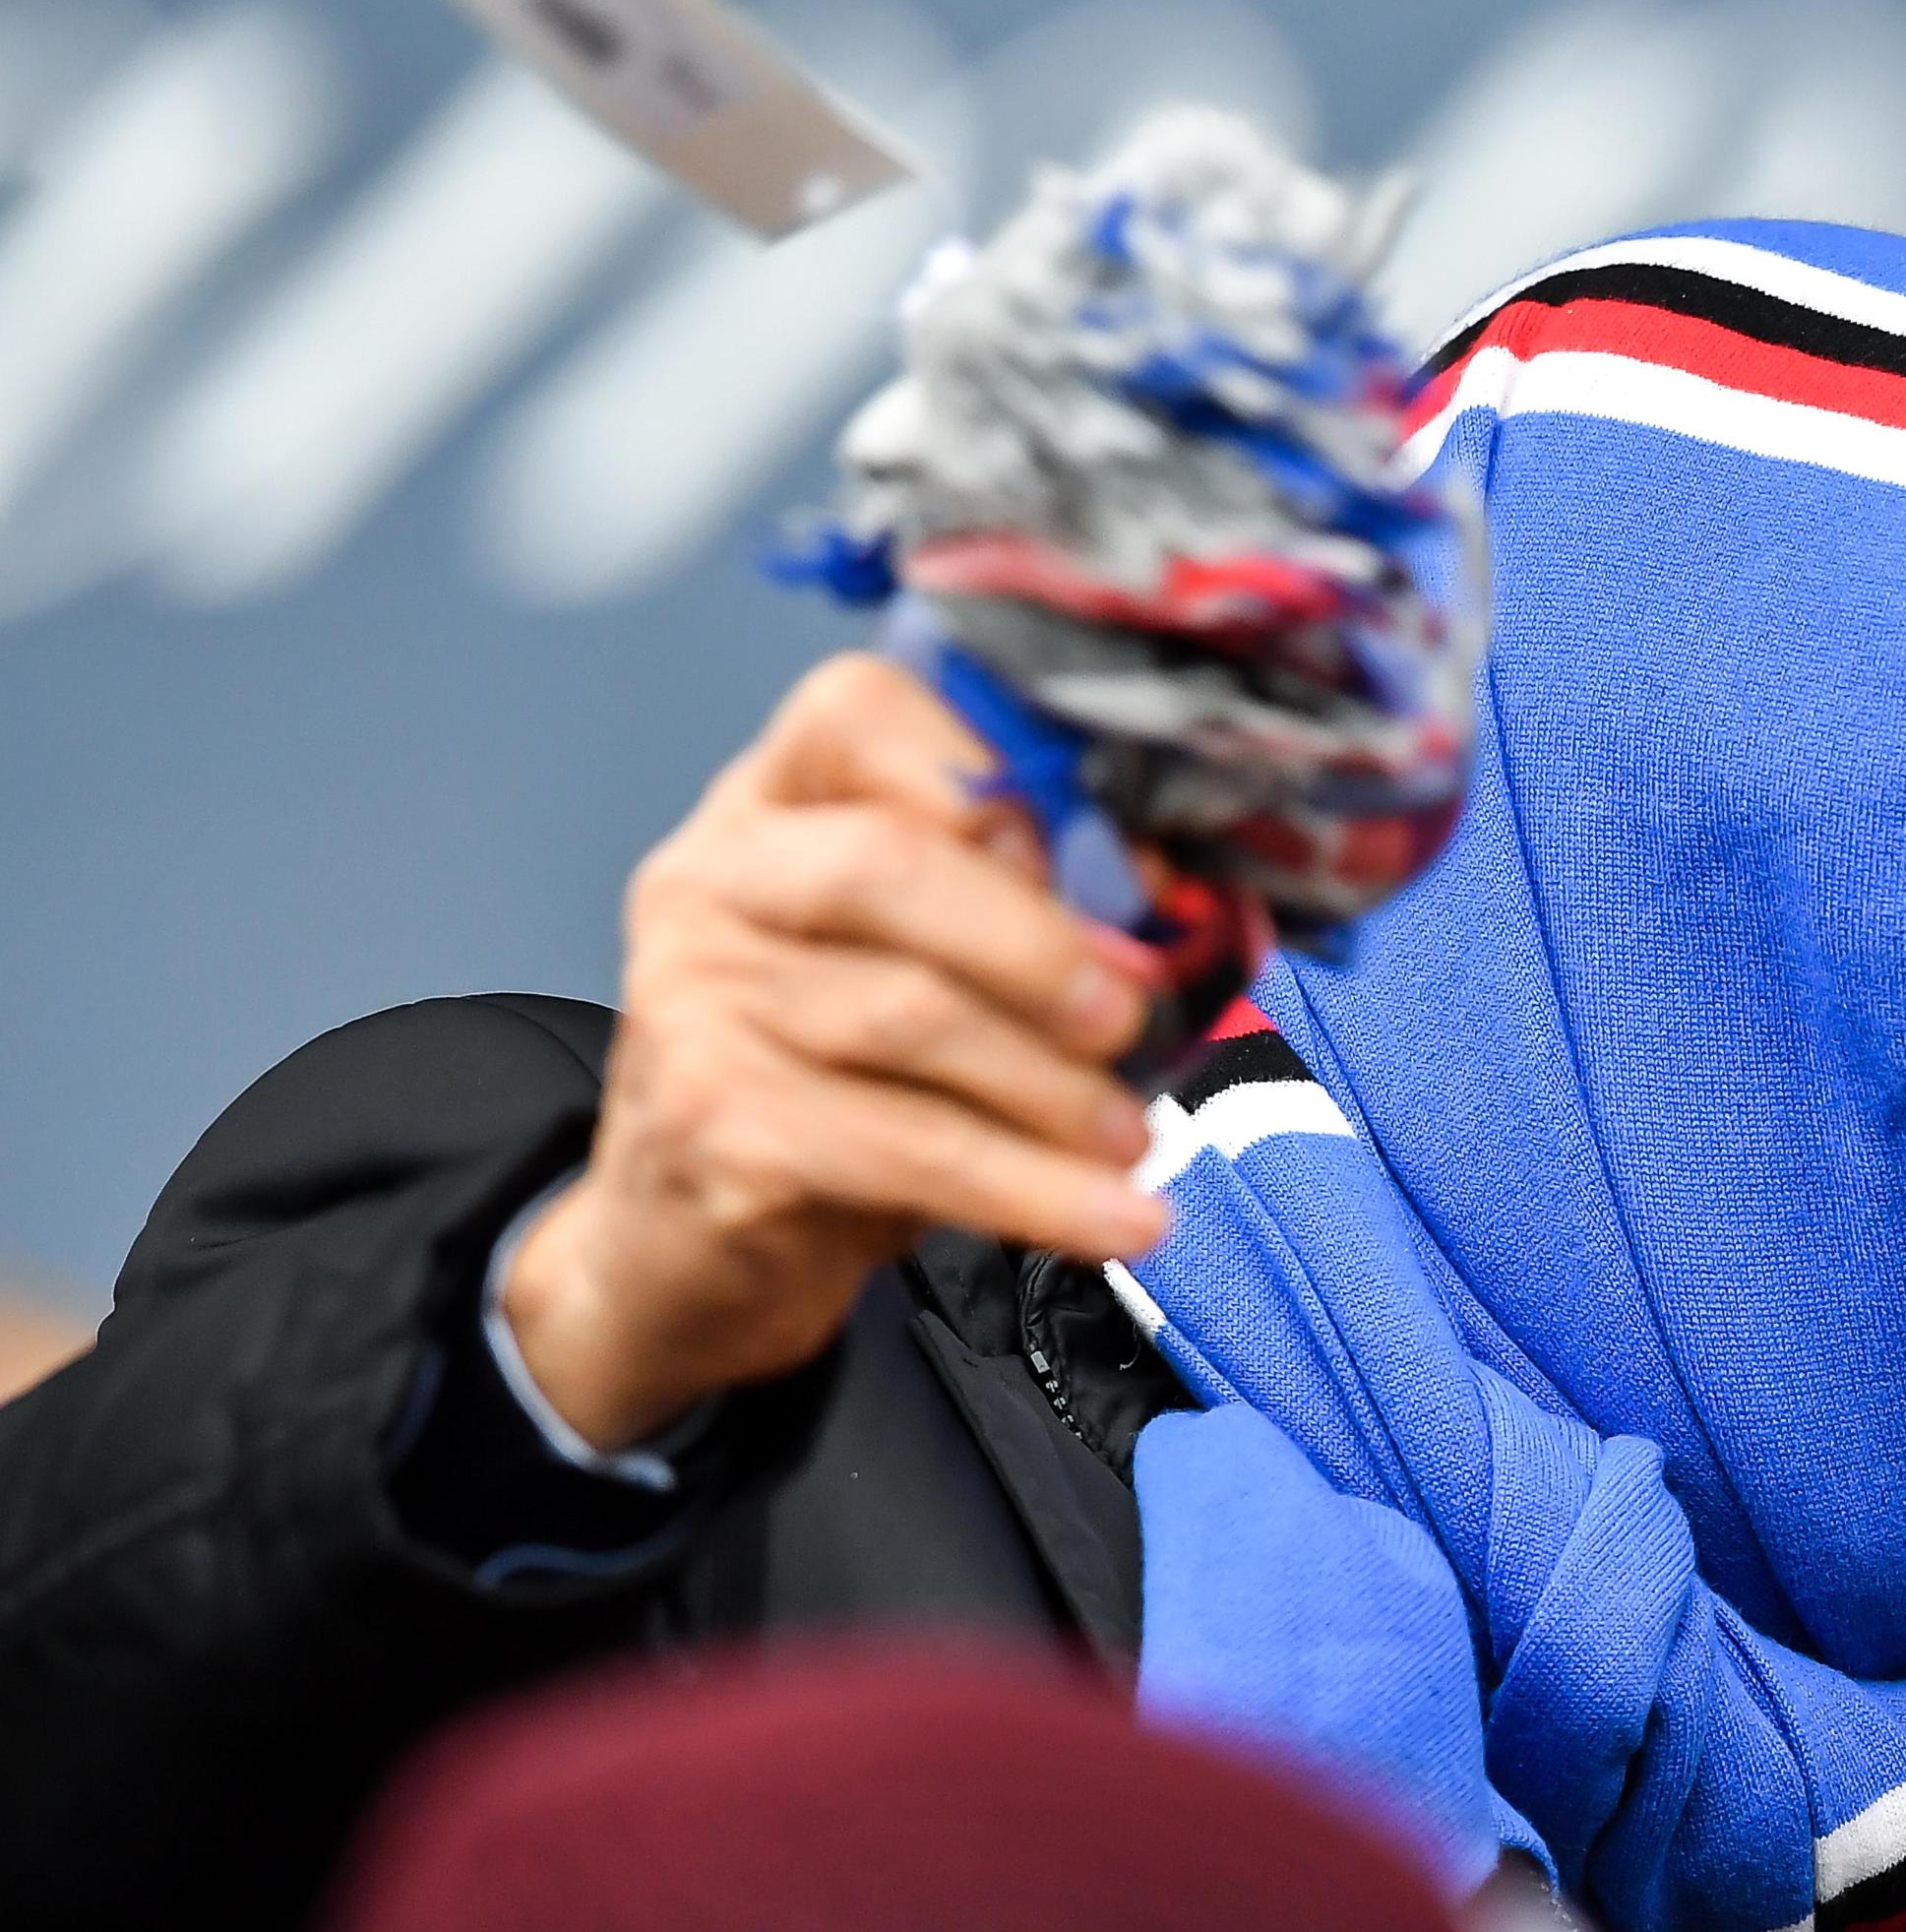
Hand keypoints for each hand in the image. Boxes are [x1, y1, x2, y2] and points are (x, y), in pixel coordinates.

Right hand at [502, 653, 1171, 1449]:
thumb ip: (1012, 909)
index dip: (999, 771)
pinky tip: (1111, 1219)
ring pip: (913, 1015)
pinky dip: (1036, 1189)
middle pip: (889, 864)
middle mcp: (710, 879)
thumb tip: (1156, 906)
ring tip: (1135, 1141)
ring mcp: (694, 1000)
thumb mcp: (920, 972)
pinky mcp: (714, 1126)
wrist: (686, 1258)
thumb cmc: (832, 1088)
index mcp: (767, 804)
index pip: (861, 710)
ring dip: (1057, 1089)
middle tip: (1132, 1018)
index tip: (1109, 862)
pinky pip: (911, 1147)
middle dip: (1041, 943)